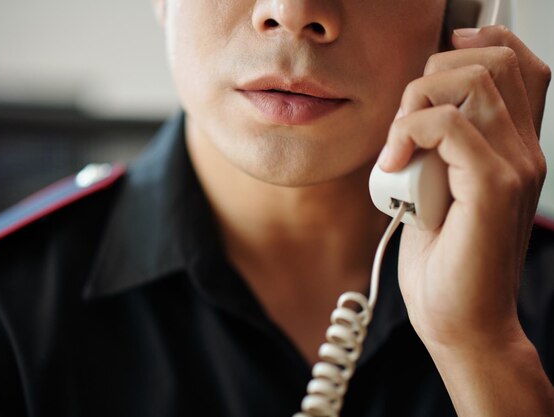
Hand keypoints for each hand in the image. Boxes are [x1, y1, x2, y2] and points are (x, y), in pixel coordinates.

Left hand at [379, 25, 550, 350]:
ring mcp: (516, 165)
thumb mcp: (435, 184)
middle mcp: (525, 149)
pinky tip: (394, 163)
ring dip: (414, 105)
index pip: (514, 61)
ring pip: (469, 82)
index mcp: (514, 145)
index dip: (473, 45)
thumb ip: (436, 142)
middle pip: (492, 59)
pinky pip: (447, 125)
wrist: (457, 317)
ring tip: (399, 150)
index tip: (429, 72)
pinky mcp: (494, 187)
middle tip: (404, 126)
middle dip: (431, 76)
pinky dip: (407, 132)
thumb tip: (410, 105)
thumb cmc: (442, 255)